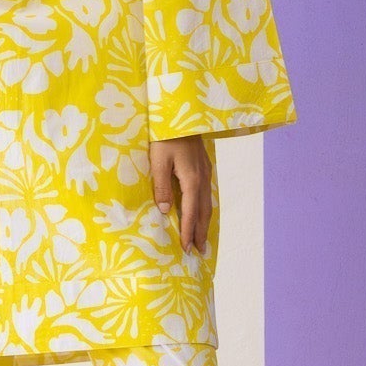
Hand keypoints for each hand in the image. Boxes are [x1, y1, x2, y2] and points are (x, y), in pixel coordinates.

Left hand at [149, 136, 210, 255]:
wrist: (179, 113)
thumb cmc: (165, 136)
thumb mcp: (158, 160)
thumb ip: (162, 186)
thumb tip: (167, 211)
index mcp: (191, 179)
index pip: (191, 212)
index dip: (189, 232)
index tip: (186, 248)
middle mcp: (202, 178)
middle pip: (204, 211)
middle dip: (202, 233)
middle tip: (200, 251)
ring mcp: (206, 171)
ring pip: (208, 203)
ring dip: (205, 222)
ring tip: (203, 238)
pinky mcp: (204, 166)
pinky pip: (207, 193)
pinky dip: (205, 208)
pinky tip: (202, 212)